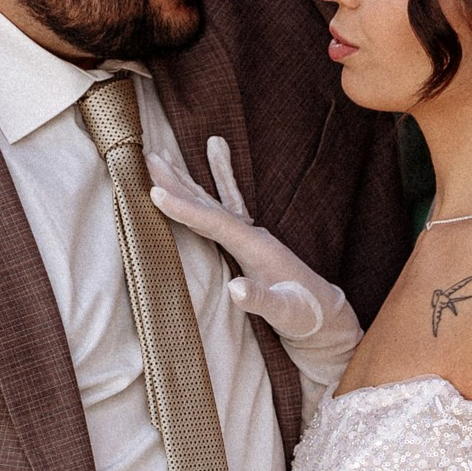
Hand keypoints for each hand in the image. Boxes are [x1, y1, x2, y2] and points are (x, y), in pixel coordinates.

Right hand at [148, 137, 361, 378]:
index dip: (185, 209)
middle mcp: (252, 233)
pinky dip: (215, 185)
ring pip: (212, 202)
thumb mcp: (285, 312)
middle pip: (209, 203)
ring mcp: (249, 235)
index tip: (155, 194)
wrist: (321, 313)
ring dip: (186, 180)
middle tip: (150, 157)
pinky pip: (225, 208)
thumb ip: (262, 300)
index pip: (216, 223)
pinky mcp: (246, 242)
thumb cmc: (304, 314)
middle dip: (177, 182)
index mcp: (257, 246)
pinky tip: (209, 162)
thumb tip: (236, 289)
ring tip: (163, 156)